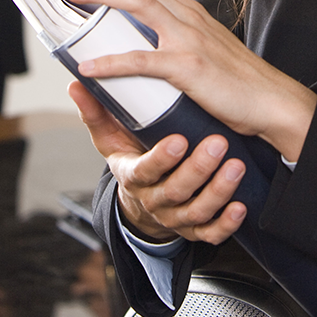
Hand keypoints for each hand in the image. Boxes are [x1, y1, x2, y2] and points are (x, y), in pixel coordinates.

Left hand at [60, 0, 316, 161]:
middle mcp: (187, 17)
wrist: (271, 100)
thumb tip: (148, 39)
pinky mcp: (189, 67)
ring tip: (71, 0)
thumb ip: (179, 38)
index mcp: (189, 12)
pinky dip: (112, 62)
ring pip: (137, 5)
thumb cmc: (238, 80)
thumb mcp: (206, 47)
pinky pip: (142, 61)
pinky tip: (89, 68)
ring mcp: (188, 39)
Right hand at [68, 80, 247, 244]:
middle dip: (197, 169)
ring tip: (236, 166)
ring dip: (218, 191)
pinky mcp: (194, 228)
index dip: (161, 159)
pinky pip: (210, 233)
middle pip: (174, 191)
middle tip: (218, 144)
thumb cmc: (130, 155)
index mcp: (133, 177)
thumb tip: (75, 84)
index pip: (144, 171)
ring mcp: (174, 217)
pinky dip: (226, 223)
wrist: (142, 195)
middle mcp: (153, 200)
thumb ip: (95, 112)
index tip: (179, 140)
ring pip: (196, 212)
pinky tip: (241, 205)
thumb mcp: (109, 136)